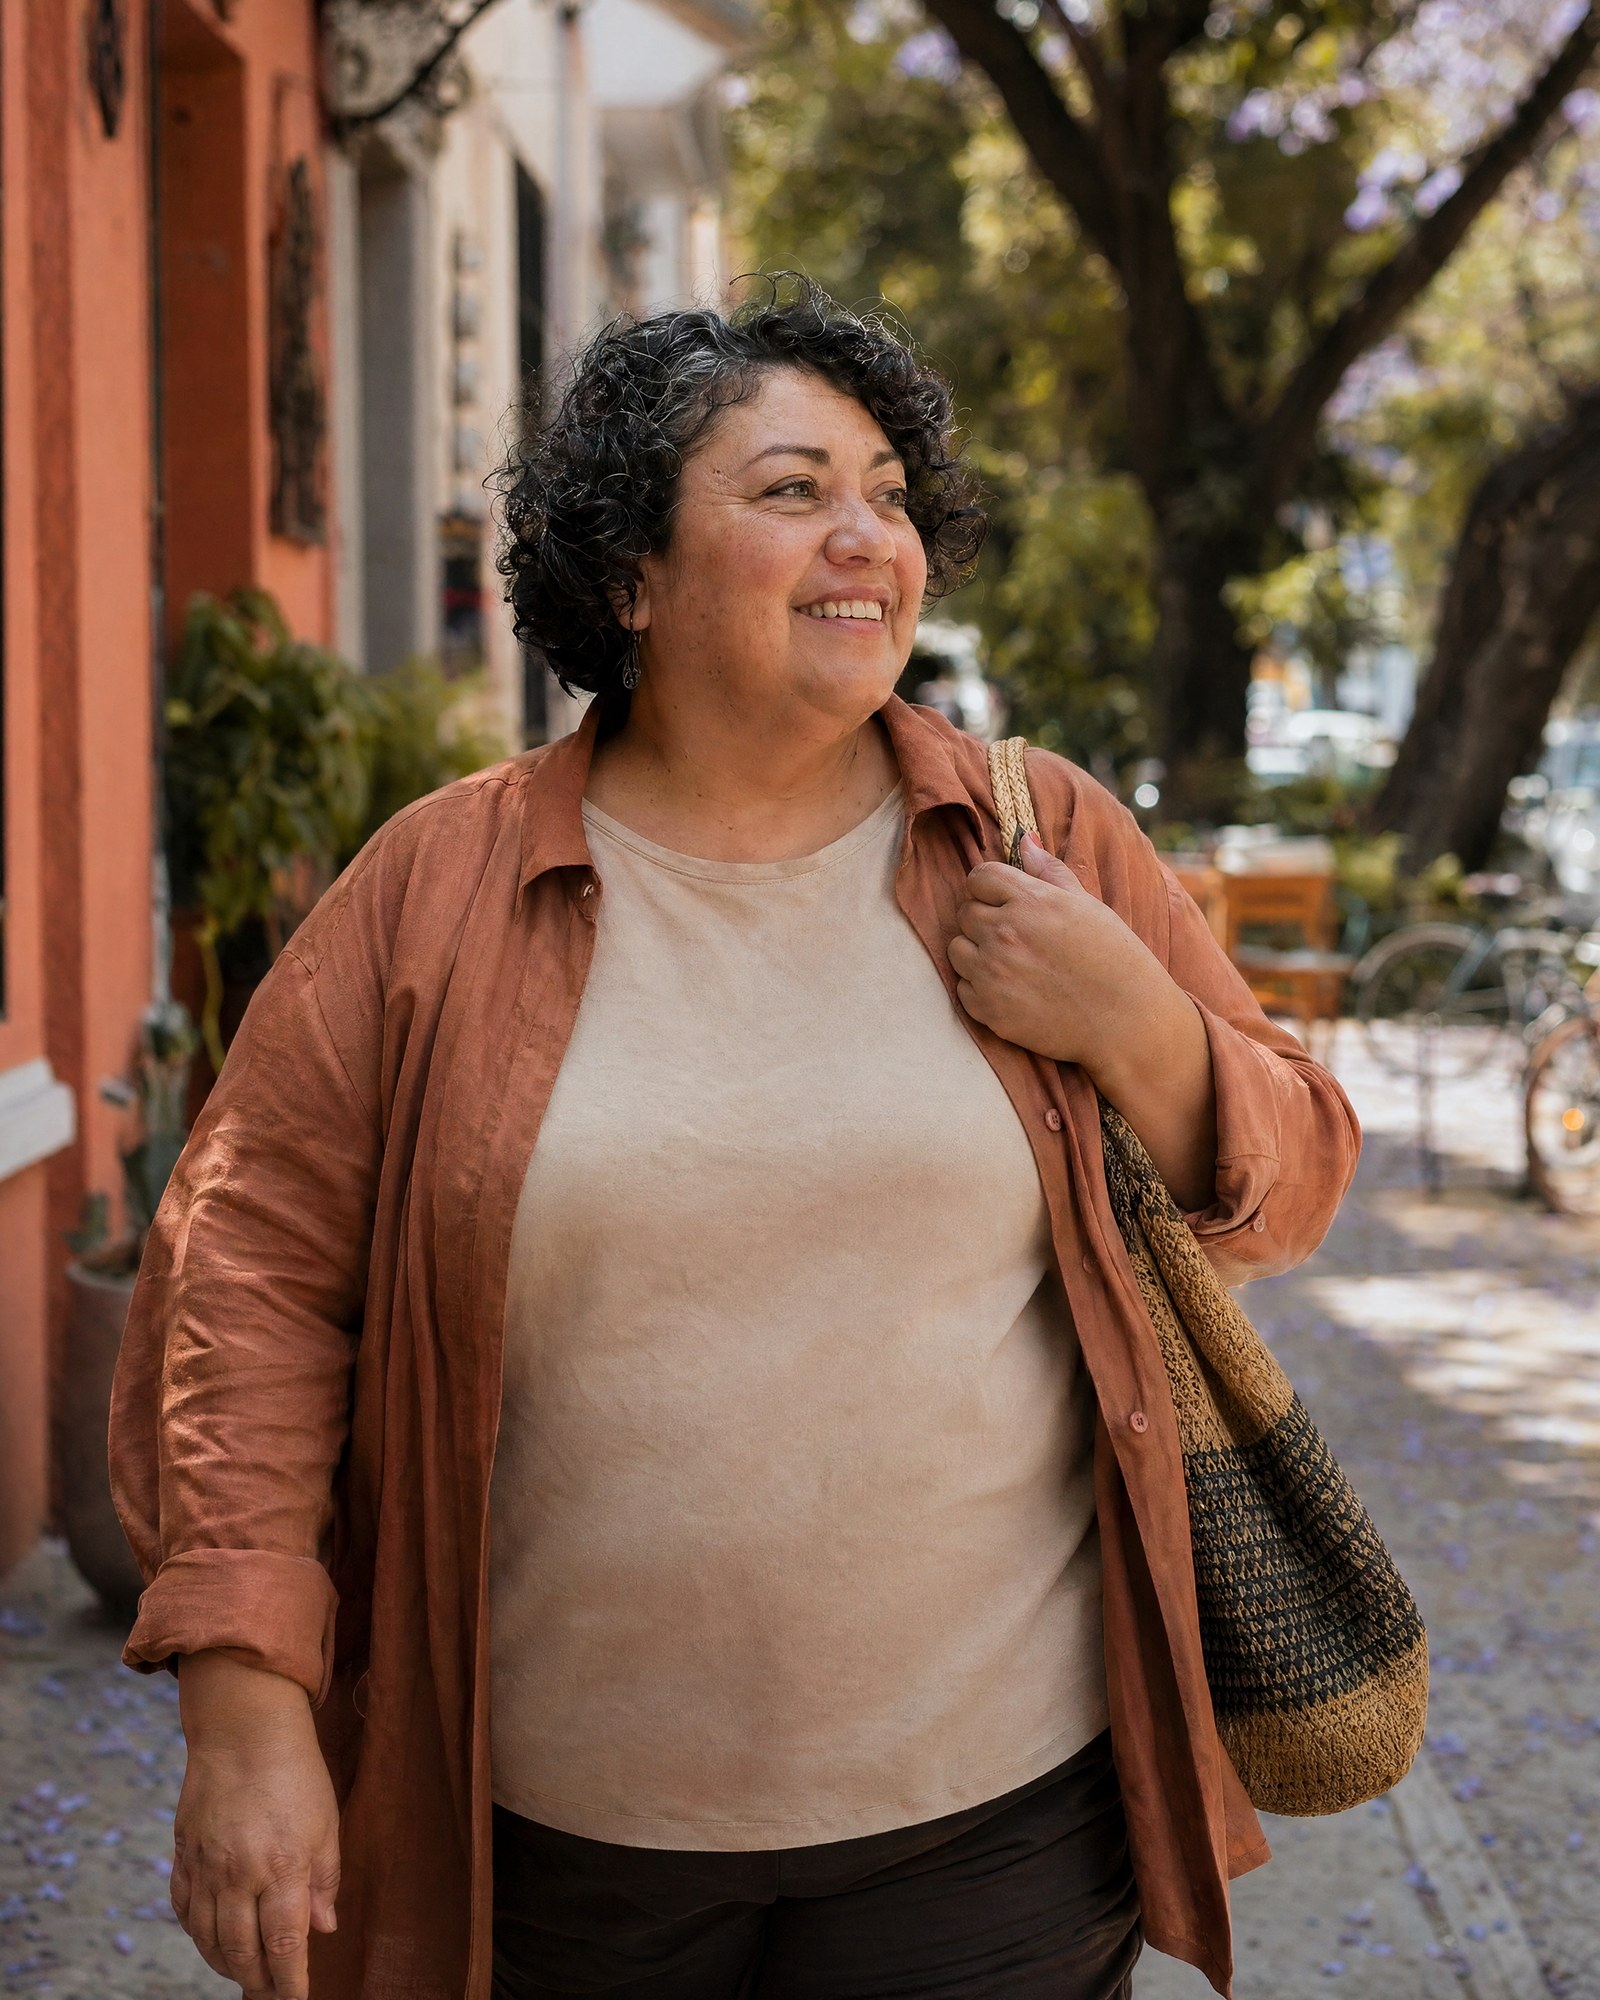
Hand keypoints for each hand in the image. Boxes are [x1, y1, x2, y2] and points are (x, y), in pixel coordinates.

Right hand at [173, 1653, 339, 1999]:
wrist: (243, 1730)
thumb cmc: (296, 1772)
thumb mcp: (326, 1823)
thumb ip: (324, 1880)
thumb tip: (323, 1929)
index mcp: (283, 1866)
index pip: (284, 1946)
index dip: (289, 1983)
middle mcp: (240, 1874)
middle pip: (242, 1952)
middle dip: (259, 1982)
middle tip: (271, 1993)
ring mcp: (207, 1867)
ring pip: (210, 1940)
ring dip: (228, 1965)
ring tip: (246, 1973)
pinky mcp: (184, 1855)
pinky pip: (186, 1912)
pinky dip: (199, 1935)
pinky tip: (213, 1940)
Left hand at [948, 834, 1175, 1076]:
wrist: (1126, 1020)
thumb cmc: (1114, 958)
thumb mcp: (1087, 905)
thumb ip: (1049, 872)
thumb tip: (1023, 840)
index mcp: (1030, 901)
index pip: (979, 877)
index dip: (990, 886)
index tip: (1003, 899)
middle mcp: (1004, 933)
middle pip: (965, 912)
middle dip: (984, 919)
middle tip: (1015, 935)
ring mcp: (993, 973)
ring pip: (956, 949)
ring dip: (975, 952)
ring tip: (1010, 962)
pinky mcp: (989, 1010)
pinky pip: (962, 988)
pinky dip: (979, 988)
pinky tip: (1011, 989)